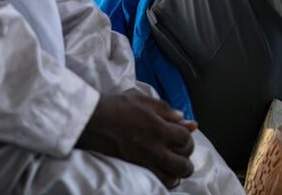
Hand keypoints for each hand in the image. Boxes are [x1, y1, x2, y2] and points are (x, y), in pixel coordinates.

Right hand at [77, 92, 196, 187]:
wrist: (94, 120)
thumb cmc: (117, 106)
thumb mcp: (143, 100)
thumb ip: (166, 109)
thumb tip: (183, 118)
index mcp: (160, 127)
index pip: (186, 139)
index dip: (188, 137)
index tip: (182, 135)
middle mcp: (156, 147)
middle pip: (184, 162)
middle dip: (187, 159)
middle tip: (181, 154)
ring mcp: (145, 161)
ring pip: (173, 176)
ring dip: (178, 172)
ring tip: (174, 166)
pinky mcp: (135, 169)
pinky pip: (157, 181)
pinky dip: (165, 180)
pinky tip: (164, 174)